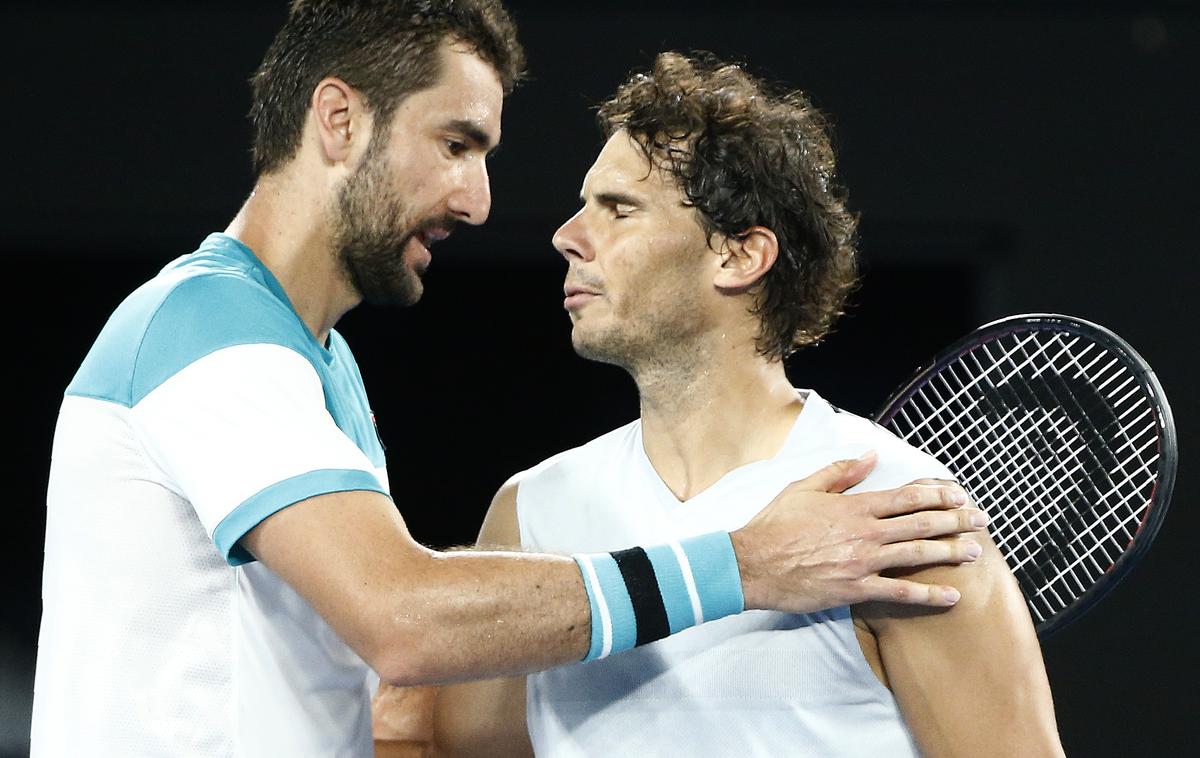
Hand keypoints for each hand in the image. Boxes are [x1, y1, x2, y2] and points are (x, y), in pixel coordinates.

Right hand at [730, 451, 985, 612]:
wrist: (752, 563)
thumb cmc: (774, 525)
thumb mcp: (804, 488)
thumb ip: (840, 472)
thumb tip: (870, 455)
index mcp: (854, 506)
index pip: (906, 496)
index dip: (938, 493)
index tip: (959, 494)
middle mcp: (865, 533)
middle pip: (921, 524)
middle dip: (955, 521)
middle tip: (981, 521)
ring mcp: (863, 562)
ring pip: (917, 555)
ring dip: (950, 551)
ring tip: (975, 551)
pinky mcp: (855, 590)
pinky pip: (899, 593)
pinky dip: (928, 595)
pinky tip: (952, 596)